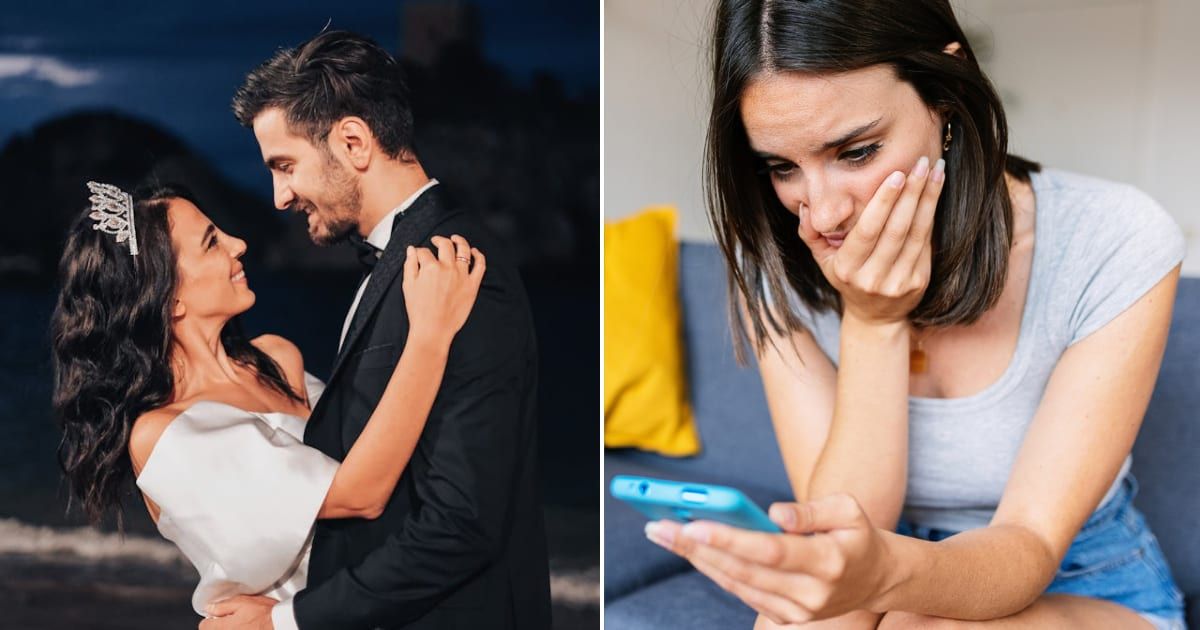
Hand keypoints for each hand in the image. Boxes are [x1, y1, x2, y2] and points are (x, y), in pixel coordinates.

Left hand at [198, 595, 276, 629]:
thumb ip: (223, 606)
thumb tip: (209, 608)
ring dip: (229, 628)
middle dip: (219, 626)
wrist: (281, 624)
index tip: (218, 616)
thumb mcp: (243, 602)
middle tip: (231, 620)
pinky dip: (238, 629)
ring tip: (242, 624)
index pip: (204, 626)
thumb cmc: (265, 613)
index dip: (211, 618)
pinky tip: (247, 627)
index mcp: (224, 627)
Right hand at [402, 234, 485, 345]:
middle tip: (436, 240)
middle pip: (445, 245)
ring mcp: (462, 276)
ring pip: (464, 250)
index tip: (420, 254)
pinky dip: (479, 256)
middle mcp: (447, 268)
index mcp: (430, 267)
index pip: (424, 251)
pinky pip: (480, 265)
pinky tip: (475, 252)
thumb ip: (410, 264)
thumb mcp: (408, 286)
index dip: (420, 251)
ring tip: (456, 239)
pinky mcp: (472, 285)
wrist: (433, 329)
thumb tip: (412, 250)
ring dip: (459, 241)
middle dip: (439, 240)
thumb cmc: (420, 311)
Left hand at [645, 494, 892, 624]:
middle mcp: (811, 594)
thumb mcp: (848, 509)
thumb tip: (773, 513)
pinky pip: (741, 592)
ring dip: (695, 559)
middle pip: (743, 571)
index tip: (693, 523)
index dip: (730, 539)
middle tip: (658, 525)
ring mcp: (797, 612)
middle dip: (697, 547)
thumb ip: (811, 509)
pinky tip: (688, 549)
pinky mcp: (785, 618)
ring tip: (662, 533)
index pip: (770, 551)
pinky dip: (712, 570)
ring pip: (736, 584)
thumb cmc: (856, 534)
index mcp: (828, 561)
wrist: (876, 579)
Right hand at [799, 156, 944, 325]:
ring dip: (928, 199)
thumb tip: (805, 206)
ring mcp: (898, 282)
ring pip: (917, 234)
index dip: (884, 202)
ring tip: (935, 170)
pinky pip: (926, 244)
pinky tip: (935, 193)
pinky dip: (932, 216)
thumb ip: (811, 233)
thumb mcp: (823, 260)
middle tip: (920, 163)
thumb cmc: (847, 278)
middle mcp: (872, 277)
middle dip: (911, 193)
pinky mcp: (918, 282)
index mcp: (847, 268)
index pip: (868, 231)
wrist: (875, 316)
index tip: (896, 175)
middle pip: (896, 229)